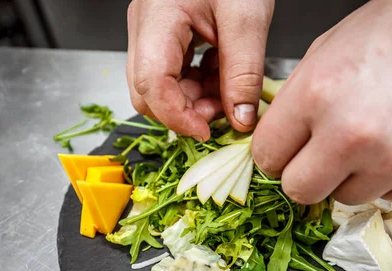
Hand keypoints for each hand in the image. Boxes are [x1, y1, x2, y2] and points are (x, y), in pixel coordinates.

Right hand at [126, 0, 273, 139]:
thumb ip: (243, 74)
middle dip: (185, 110)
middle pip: (148, 91)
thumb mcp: (246, 19)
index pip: (151, 84)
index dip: (178, 116)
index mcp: (158, 19)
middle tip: (222, 111)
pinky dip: (197, 83)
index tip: (208, 131)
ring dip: (194, 99)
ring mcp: (152, 31)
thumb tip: (240, 120)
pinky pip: (173, 72)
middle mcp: (145, 27)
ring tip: (227, 91)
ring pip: (160, 85)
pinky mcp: (165, 34)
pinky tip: (222, 75)